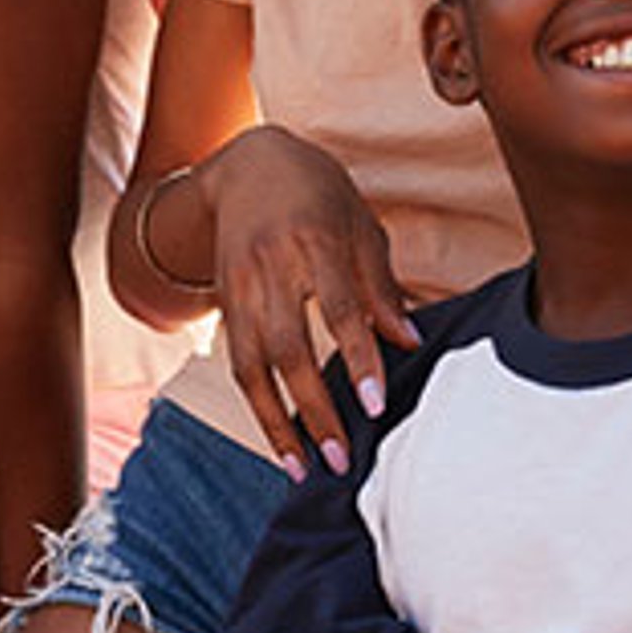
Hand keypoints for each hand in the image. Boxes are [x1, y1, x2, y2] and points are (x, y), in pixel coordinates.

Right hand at [199, 129, 416, 478]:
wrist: (246, 164)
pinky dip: (259, 405)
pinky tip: (281, 439)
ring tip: (303, 468)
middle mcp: (271, 266)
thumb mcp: (360, 225)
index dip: (357, 359)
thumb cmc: (319, 194)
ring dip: (277, 423)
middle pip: (288, 347)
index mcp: (315, 240)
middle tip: (340, 456)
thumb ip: (381, 287)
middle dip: (313, 408)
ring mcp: (239, 286)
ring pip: (251, 366)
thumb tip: (409, 342)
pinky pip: (238, 363)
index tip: (373, 405)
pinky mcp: (222, 302)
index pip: (338, 309)